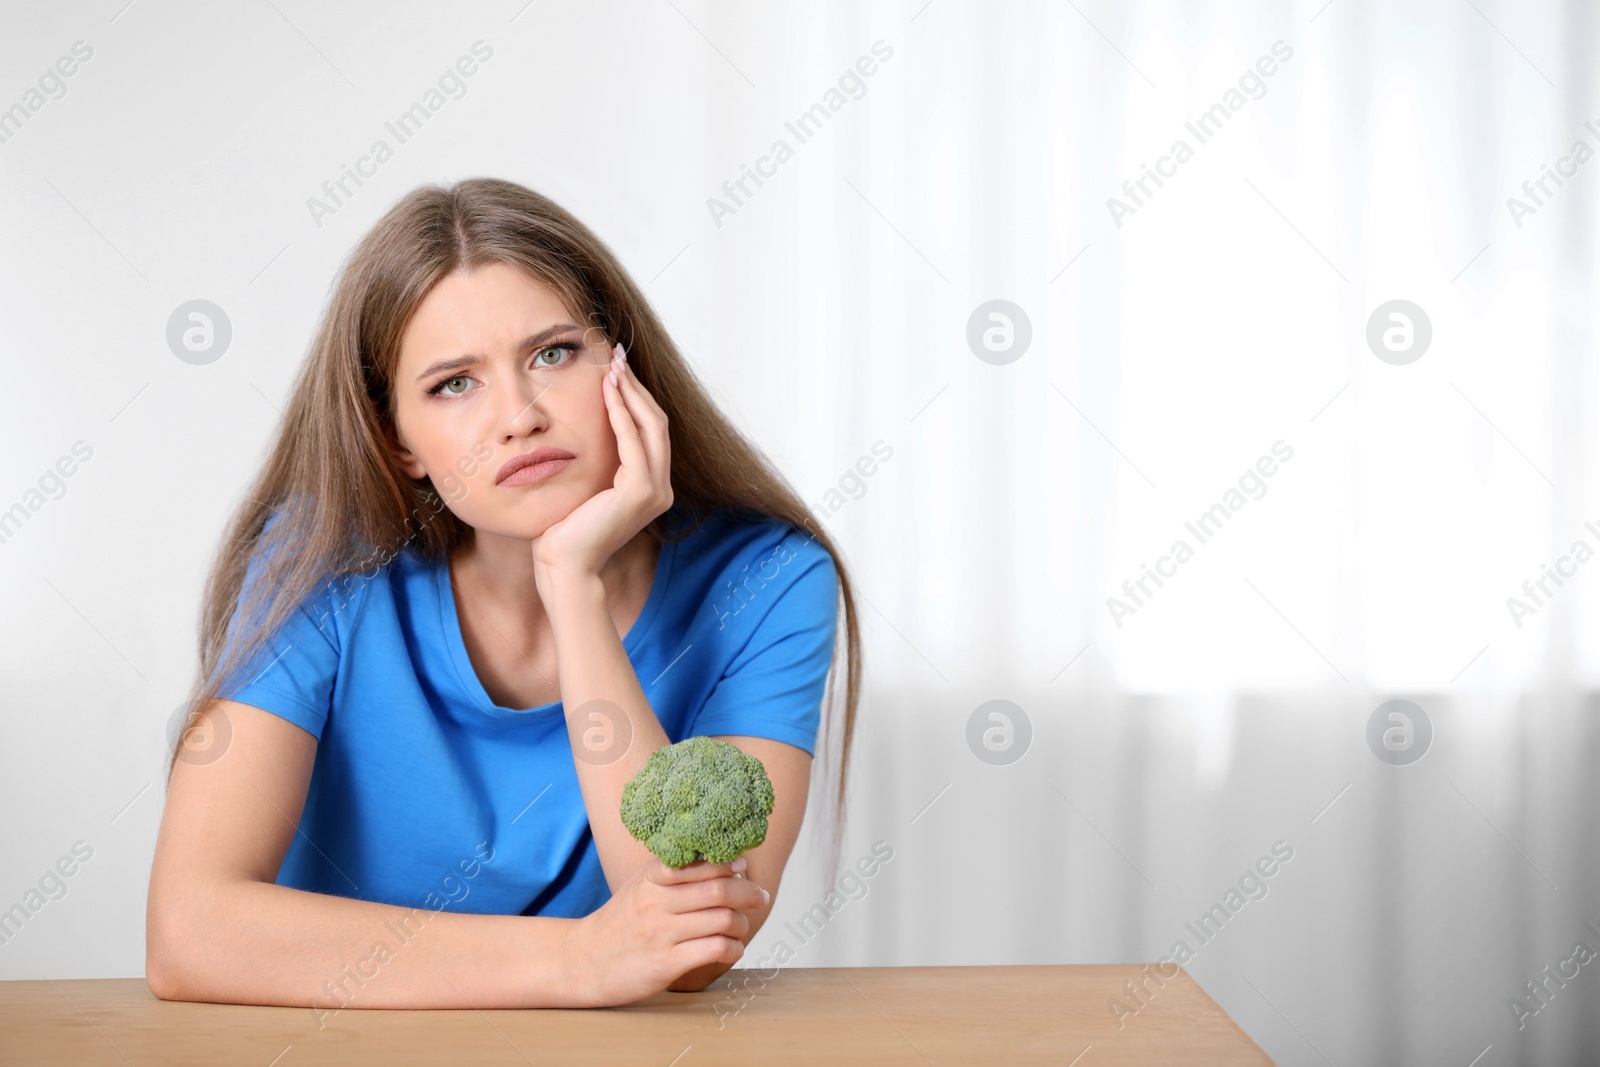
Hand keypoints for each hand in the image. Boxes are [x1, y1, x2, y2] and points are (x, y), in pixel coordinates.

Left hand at [533, 344, 671, 588]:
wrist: (564, 566)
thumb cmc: (564, 531)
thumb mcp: (584, 487)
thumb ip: (595, 462)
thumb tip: (580, 426)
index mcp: (651, 488)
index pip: (649, 431)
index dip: (635, 397)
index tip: (617, 369)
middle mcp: (661, 489)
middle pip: (656, 422)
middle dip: (635, 386)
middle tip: (617, 356)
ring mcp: (655, 491)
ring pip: (650, 426)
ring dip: (630, 393)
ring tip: (612, 367)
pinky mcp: (639, 492)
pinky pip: (633, 442)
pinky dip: (620, 414)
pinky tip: (606, 392)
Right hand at [564, 856, 767, 1006]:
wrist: (583, 961)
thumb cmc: (620, 922)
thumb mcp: (641, 887)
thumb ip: (677, 873)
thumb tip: (730, 861)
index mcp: (653, 878)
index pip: (702, 863)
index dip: (731, 864)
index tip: (745, 869)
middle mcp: (657, 902)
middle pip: (718, 890)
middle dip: (748, 893)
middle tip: (760, 897)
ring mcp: (660, 933)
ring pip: (721, 920)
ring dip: (742, 924)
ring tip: (741, 928)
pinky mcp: (665, 963)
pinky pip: (714, 949)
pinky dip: (733, 948)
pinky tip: (731, 949)